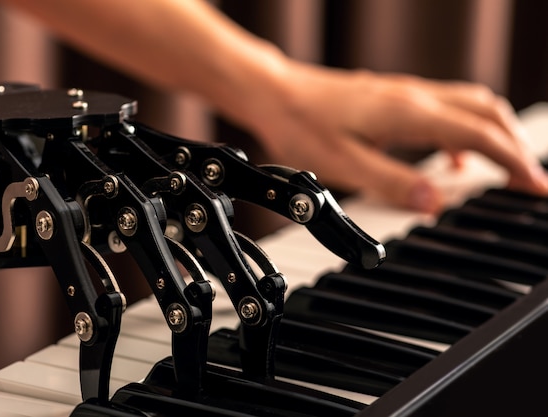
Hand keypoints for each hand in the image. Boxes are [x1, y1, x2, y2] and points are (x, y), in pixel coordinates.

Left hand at [242, 64, 547, 212]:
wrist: (275, 95)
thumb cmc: (302, 126)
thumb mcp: (344, 165)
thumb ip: (392, 184)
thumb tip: (434, 202)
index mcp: (409, 114)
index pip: (479, 136)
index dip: (514, 161)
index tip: (535, 186)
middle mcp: (414, 96)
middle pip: (487, 111)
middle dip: (515, 145)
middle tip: (527, 179)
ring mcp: (405, 92)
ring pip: (470, 105)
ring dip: (494, 134)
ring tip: (504, 168)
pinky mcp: (392, 97)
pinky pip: (445, 108)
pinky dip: (464, 132)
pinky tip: (452, 158)